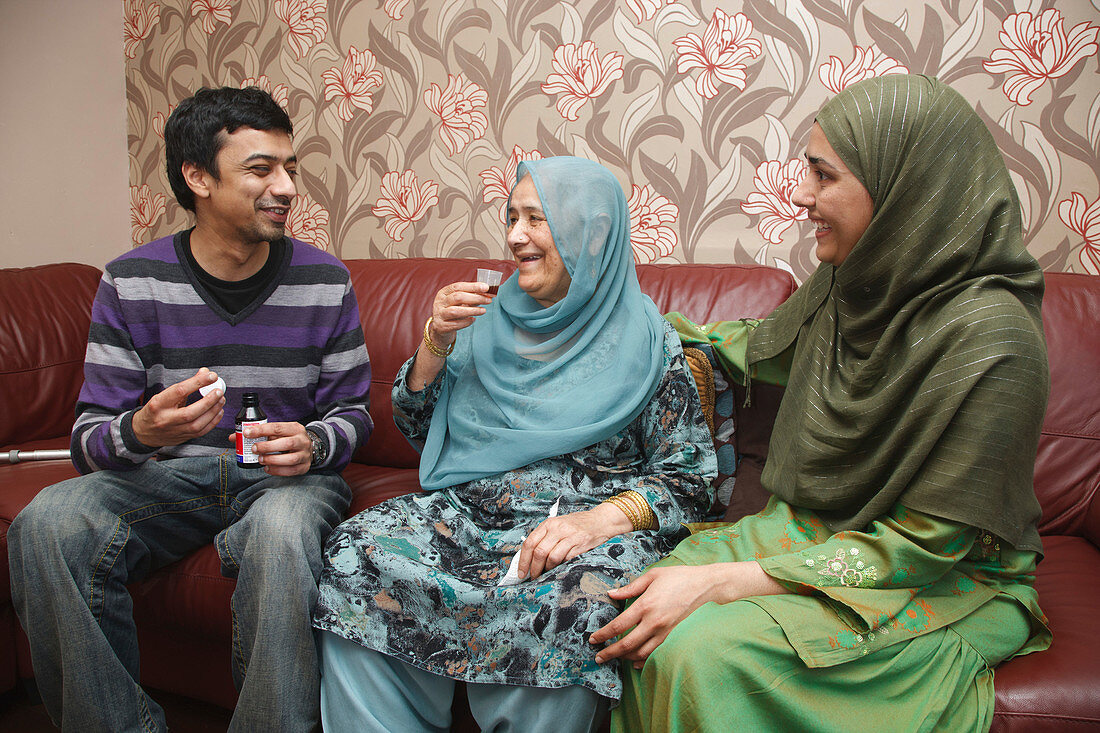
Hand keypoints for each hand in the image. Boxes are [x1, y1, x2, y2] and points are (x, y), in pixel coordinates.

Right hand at [132, 368, 224, 447]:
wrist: (143, 432)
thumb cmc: (155, 410)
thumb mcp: (164, 395)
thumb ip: (185, 385)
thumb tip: (204, 373)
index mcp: (158, 404)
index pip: (179, 391)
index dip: (198, 382)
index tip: (211, 376)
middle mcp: (165, 419)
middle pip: (190, 412)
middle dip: (208, 401)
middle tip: (219, 391)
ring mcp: (174, 431)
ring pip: (197, 424)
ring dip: (213, 411)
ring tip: (221, 400)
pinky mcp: (182, 438)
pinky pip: (201, 432)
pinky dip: (213, 421)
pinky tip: (218, 411)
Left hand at [241, 421, 312, 475]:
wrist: (307, 447)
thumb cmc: (287, 439)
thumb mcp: (277, 432)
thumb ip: (259, 434)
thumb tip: (234, 437)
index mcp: (295, 428)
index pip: (277, 428)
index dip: (261, 430)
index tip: (247, 433)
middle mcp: (303, 440)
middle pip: (287, 443)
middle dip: (267, 447)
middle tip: (254, 449)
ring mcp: (305, 454)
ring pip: (290, 459)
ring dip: (272, 460)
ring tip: (260, 459)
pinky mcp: (305, 466)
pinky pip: (291, 471)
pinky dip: (277, 471)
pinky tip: (267, 468)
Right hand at [426, 281, 492, 350]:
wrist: (440, 327)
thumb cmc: (453, 310)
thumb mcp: (460, 302)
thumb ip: (472, 297)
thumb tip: (488, 294)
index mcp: (444, 292)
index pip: (458, 286)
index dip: (472, 286)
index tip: (486, 287)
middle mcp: (440, 302)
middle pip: (457, 297)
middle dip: (475, 298)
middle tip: (488, 300)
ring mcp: (439, 314)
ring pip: (455, 311)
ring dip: (472, 310)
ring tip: (483, 311)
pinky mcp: (441, 326)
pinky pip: (455, 324)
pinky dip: (466, 322)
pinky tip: (473, 320)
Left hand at [516, 503, 632, 580]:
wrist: (600, 520)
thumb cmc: (577, 525)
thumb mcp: (558, 525)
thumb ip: (545, 538)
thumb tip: (529, 559)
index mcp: (548, 524)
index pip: (529, 543)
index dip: (523, 560)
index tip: (521, 572)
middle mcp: (557, 529)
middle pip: (539, 552)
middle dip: (534, 569)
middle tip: (533, 577)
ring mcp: (569, 536)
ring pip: (551, 558)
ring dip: (546, 570)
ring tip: (545, 575)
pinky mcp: (580, 545)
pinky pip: (566, 560)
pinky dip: (560, 568)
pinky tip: (558, 570)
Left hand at [589, 562, 786, 667]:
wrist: (702, 585)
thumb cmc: (676, 577)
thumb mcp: (651, 576)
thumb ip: (629, 588)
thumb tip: (611, 594)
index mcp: (645, 605)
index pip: (619, 625)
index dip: (604, 634)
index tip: (593, 639)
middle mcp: (653, 621)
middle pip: (627, 644)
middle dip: (610, 653)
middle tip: (598, 657)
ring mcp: (663, 630)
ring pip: (640, 652)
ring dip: (624, 658)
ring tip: (613, 657)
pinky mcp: (671, 634)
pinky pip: (654, 652)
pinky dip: (642, 659)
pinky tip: (634, 662)